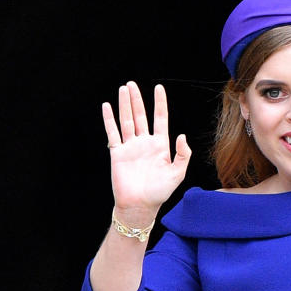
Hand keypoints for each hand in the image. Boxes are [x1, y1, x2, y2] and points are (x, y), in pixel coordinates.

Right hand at [101, 82, 190, 221]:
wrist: (139, 206)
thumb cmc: (159, 193)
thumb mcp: (178, 174)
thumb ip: (183, 155)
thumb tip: (181, 135)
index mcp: (160, 145)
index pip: (160, 118)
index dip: (159, 103)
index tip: (158, 87)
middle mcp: (144, 143)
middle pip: (140, 115)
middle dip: (137, 99)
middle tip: (131, 84)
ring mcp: (130, 147)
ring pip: (126, 120)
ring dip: (124, 104)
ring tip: (123, 89)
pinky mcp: (117, 153)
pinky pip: (113, 133)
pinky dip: (109, 119)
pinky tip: (107, 107)